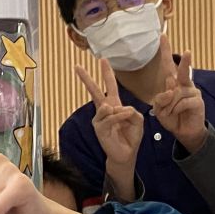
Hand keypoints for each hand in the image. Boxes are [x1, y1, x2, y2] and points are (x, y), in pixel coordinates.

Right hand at [73, 58, 142, 190]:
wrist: (126, 154)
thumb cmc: (131, 136)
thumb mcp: (138, 120)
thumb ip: (131, 111)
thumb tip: (117, 110)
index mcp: (114, 105)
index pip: (109, 86)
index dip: (107, 73)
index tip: (103, 59)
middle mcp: (104, 110)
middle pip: (94, 91)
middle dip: (85, 78)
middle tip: (77, 66)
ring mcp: (100, 119)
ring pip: (108, 106)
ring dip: (121, 111)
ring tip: (129, 116)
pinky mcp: (99, 128)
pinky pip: (110, 116)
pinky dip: (119, 117)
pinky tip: (124, 117)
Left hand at [151, 37, 206, 152]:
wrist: (184, 132)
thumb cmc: (172, 118)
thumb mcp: (159, 109)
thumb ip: (160, 99)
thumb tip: (170, 89)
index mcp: (174, 84)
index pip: (169, 65)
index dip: (166, 51)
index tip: (162, 36)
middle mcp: (184, 85)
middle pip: (183, 71)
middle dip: (185, 61)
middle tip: (188, 51)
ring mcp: (193, 92)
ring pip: (176, 94)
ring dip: (169, 106)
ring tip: (170, 114)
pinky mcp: (198, 102)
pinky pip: (182, 102)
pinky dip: (175, 110)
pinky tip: (177, 114)